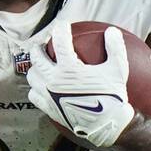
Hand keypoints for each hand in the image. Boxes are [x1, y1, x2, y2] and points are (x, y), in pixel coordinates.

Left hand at [27, 23, 134, 145]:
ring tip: (41, 64)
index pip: (59, 41)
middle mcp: (54, 80)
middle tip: (45, 44)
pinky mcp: (48, 108)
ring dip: (35, 67)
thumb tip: (112, 31)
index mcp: (69, 68)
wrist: (106, 125)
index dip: (60, 29)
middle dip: (39, 47)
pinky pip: (33, 94)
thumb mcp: (118, 69)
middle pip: (37, 57)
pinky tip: (42, 85)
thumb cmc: (112, 96)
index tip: (63, 25)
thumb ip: (115, 48)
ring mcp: (48, 95)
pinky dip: (36, 87)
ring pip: (32, 75)